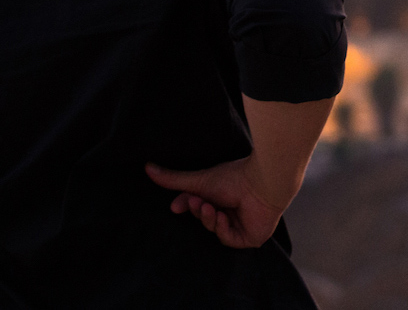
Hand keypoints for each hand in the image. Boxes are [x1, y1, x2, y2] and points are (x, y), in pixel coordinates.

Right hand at [145, 158, 284, 248]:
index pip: (197, 205)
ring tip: (211, 207)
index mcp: (221, 195)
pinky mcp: (249, 237)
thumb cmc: (233, 178)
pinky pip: (228, 239)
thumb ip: (173, 179)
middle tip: (198, 202)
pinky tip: (225, 217)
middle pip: (204, 219)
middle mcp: (231, 209)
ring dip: (209, 219)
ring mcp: (240, 224)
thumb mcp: (198, 180)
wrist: (261, 184)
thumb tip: (147, 167)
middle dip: (198, 211)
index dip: (185, 206)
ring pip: (214, 229)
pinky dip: (223, 229)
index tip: (175, 207)